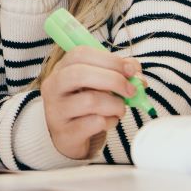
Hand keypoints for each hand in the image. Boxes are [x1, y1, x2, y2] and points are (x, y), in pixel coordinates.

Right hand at [41, 45, 140, 160]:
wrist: (69, 136)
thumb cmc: (86, 104)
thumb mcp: (99, 83)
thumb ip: (119, 73)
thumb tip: (137, 76)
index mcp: (61, 68)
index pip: (81, 54)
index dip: (110, 60)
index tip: (130, 70)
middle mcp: (53, 87)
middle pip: (80, 74)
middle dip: (114, 80)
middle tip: (131, 90)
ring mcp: (56, 111)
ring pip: (90, 101)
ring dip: (115, 104)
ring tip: (120, 109)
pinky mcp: (65, 133)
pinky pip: (94, 123)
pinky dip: (110, 121)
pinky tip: (109, 122)